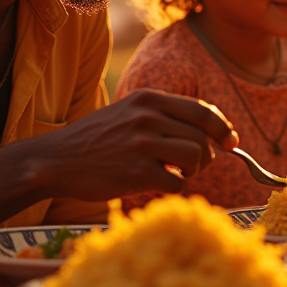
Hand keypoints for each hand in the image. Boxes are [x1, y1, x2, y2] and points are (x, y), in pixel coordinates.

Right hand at [33, 89, 237, 200]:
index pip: (202, 110)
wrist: (56, 160)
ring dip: (195, 170)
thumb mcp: (129, 112)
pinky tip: (161, 184)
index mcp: (149, 99)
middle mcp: (148, 117)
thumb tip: (211, 131)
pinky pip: (177, 182)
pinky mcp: (136, 172)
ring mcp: (142, 144)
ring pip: (196, 156)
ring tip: (180, 174)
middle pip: (202, 136)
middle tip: (195, 165)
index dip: (222, 127)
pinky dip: (177, 187)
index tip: (231, 141)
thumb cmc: (97, 139)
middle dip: (207, 154)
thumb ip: (165, 116)